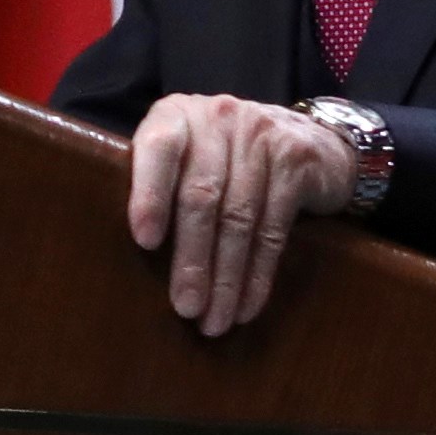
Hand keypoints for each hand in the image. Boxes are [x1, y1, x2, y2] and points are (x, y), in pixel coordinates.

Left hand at [127, 94, 362, 337]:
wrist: (314, 141)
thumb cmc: (230, 161)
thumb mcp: (191, 155)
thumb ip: (162, 183)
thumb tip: (121, 258)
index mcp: (177, 115)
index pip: (159, 149)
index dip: (150, 195)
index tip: (145, 242)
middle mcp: (218, 117)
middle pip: (202, 196)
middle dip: (193, 259)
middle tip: (186, 307)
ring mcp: (261, 135)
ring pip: (239, 219)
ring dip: (227, 278)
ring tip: (215, 320)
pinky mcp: (296, 160)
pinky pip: (274, 229)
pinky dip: (259, 274)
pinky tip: (248, 305)